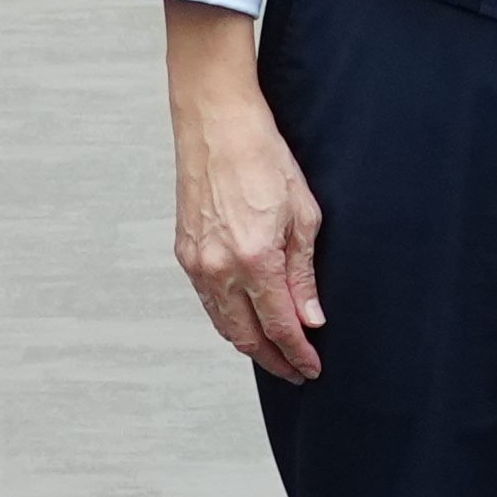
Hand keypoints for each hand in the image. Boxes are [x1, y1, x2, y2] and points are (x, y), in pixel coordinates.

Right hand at [166, 6, 325, 381]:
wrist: (216, 124)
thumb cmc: (264, 158)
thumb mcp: (303, 215)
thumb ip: (304, 273)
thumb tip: (310, 318)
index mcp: (255, 259)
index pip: (279, 325)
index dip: (298, 353)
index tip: (312, 368)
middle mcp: (219, 268)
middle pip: (246, 336)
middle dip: (273, 359)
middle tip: (295, 372)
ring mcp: (196, 263)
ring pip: (223, 322)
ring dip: (249, 344)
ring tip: (274, 354)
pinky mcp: (184, 253)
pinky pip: (208, 301)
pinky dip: (227, 319)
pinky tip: (246, 321)